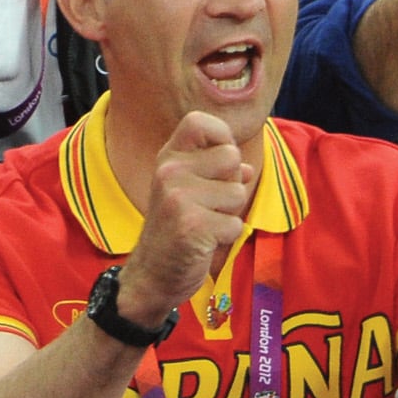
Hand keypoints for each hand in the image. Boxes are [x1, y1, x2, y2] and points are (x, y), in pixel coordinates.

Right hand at [117, 113, 256, 325]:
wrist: (152, 274)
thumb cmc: (174, 230)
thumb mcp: (186, 192)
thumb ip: (214, 174)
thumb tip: (246, 169)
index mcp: (168, 159)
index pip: (200, 122)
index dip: (221, 136)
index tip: (219, 160)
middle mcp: (169, 171)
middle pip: (231, 157)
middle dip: (231, 184)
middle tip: (208, 205)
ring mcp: (178, 198)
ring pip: (238, 192)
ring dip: (229, 213)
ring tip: (204, 224)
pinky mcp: (192, 225)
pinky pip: (235, 223)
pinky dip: (226, 236)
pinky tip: (204, 242)